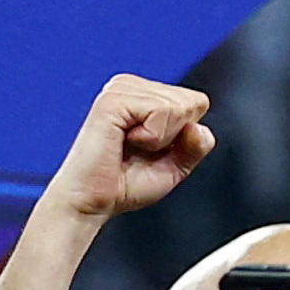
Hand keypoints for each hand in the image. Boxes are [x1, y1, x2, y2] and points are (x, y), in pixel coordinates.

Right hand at [49, 75, 216, 219]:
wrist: (91, 203)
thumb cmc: (124, 185)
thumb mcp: (177, 165)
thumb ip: (198, 144)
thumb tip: (196, 126)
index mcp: (145, 95)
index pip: (197, 102)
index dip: (183, 135)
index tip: (152, 149)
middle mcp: (132, 87)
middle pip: (193, 102)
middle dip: (174, 136)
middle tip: (138, 150)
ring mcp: (120, 90)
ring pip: (179, 106)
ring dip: (161, 138)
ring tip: (128, 146)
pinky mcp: (112, 100)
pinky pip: (161, 110)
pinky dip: (152, 137)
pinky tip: (124, 142)